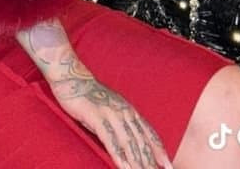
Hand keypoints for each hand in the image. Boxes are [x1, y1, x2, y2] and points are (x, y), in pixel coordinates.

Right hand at [48, 66, 172, 168]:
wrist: (72, 79)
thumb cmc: (90, 96)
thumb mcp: (111, 108)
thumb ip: (121, 122)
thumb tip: (129, 142)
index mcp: (129, 110)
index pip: (148, 132)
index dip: (159, 149)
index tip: (167, 165)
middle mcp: (124, 111)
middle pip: (140, 141)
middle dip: (150, 161)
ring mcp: (111, 113)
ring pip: (128, 143)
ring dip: (136, 162)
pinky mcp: (97, 117)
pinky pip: (110, 140)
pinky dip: (118, 156)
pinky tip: (124, 167)